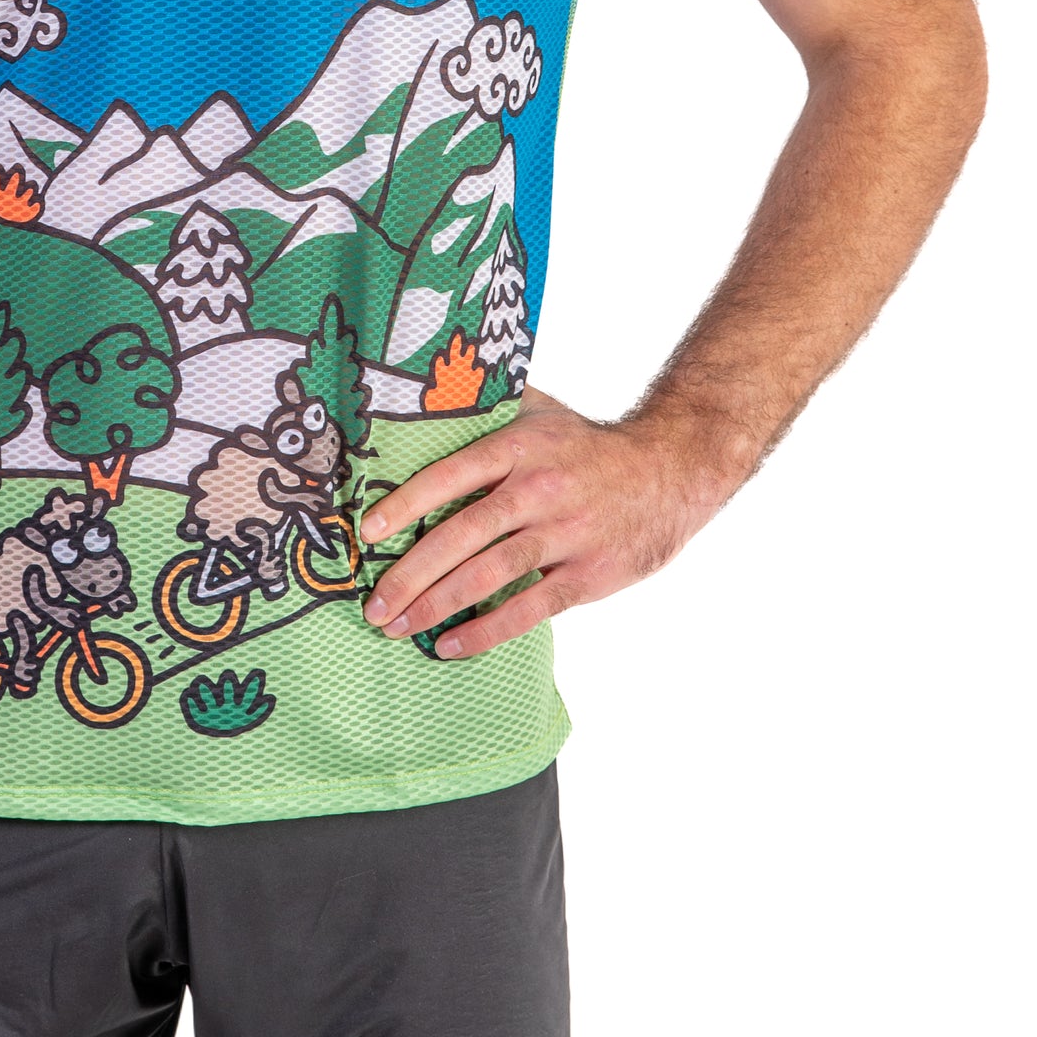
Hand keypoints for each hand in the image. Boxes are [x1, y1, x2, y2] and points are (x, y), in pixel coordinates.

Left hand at [359, 390, 743, 658]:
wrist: (670, 470)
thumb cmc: (588, 445)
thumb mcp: (540, 411)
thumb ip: (488, 406)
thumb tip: (423, 392)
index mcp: (520, 447)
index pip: (449, 475)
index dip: (405, 504)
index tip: (367, 531)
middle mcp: (538, 490)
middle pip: (461, 535)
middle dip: (409, 574)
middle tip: (372, 604)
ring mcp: (564, 535)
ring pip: (488, 575)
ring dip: (435, 606)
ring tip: (395, 627)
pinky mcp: (586, 575)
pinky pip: (528, 609)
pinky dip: (485, 630)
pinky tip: (448, 645)